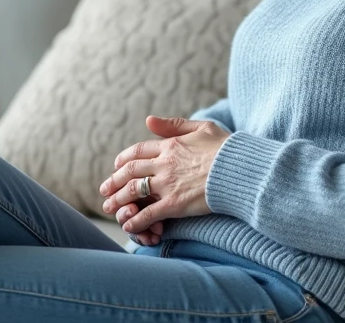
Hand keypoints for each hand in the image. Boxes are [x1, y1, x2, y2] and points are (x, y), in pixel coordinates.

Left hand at [99, 115, 229, 244]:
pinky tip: (128, 226)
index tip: (116, 166)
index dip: (124, 159)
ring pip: (133, 191)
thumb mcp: (202, 127)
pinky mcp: (175, 204)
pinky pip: (149, 213)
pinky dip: (136, 220)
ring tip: (109, 208)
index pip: (138, 151)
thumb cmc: (227, 149)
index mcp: (170, 145)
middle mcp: (164, 164)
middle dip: (114, 181)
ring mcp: (168, 184)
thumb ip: (174, 124)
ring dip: (118, 200)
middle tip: (104, 189)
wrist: (240, 169)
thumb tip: (148, 120)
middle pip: (130, 171)